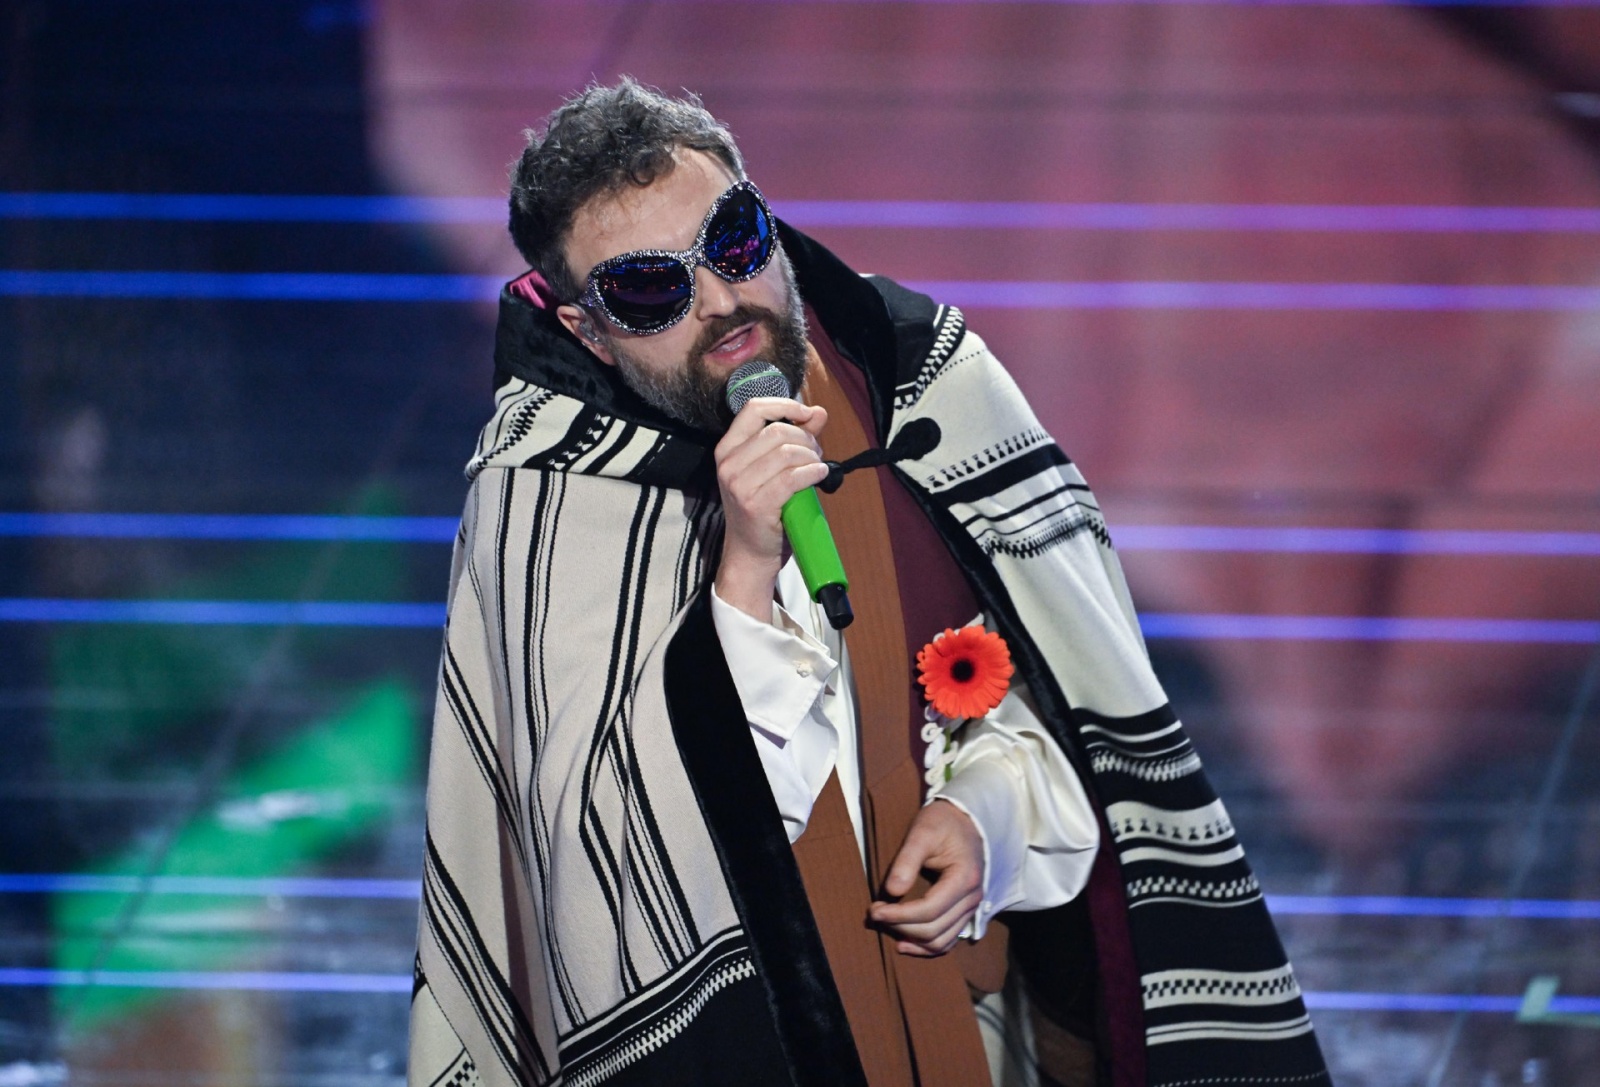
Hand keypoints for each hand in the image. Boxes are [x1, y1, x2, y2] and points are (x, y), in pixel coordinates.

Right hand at [712, 397, 828, 620]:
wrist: (750, 554)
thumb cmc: (764, 509)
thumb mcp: (772, 469)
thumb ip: (795, 438)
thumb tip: (818, 412)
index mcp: (727, 449)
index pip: (754, 409)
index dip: (785, 405)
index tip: (806, 413)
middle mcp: (728, 464)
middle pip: (778, 431)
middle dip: (806, 438)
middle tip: (816, 453)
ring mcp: (740, 485)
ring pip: (787, 453)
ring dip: (811, 457)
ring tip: (817, 468)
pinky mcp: (756, 504)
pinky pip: (793, 477)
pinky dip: (813, 473)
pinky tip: (819, 476)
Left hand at [869, 799, 984, 956]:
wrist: (965, 820)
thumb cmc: (943, 823)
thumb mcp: (922, 832)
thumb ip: (907, 861)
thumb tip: (892, 892)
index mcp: (964, 878)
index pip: (929, 910)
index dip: (898, 915)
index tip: (873, 909)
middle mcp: (973, 898)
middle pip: (934, 929)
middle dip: (900, 926)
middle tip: (874, 913)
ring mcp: (972, 908)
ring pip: (941, 941)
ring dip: (912, 941)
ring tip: (886, 929)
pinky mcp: (965, 912)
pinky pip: (948, 940)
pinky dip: (926, 947)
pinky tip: (905, 944)